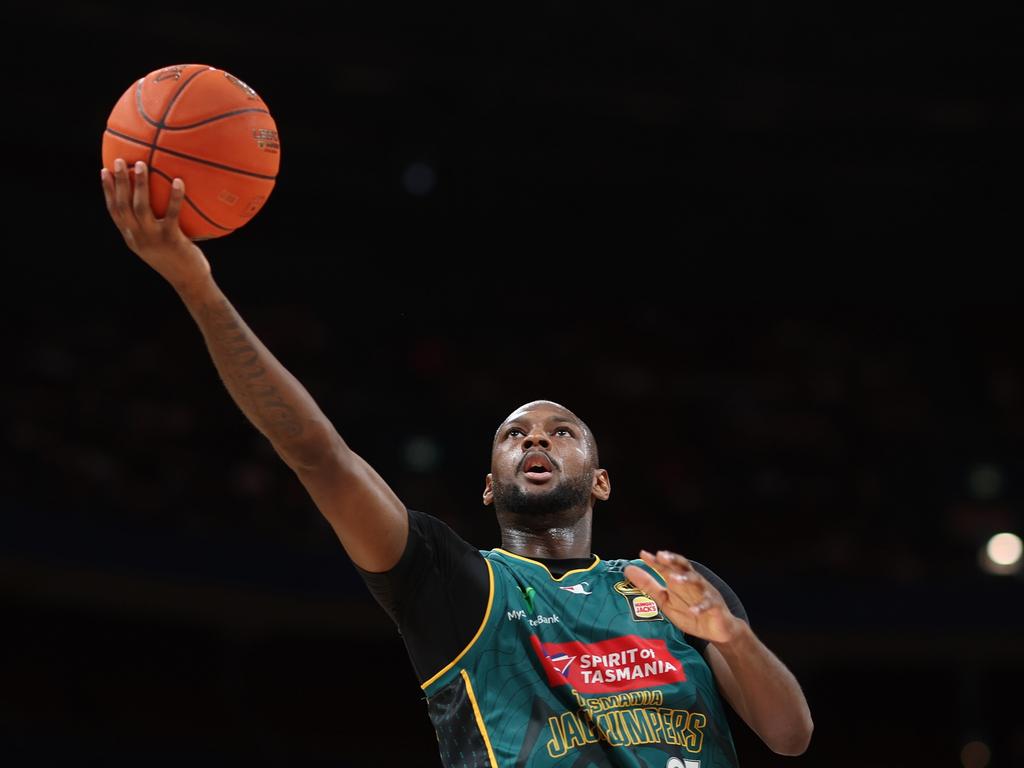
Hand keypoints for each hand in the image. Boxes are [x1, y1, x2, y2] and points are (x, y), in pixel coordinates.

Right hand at [101, 158, 210, 294]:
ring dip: (139, 184)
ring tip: (141, 164)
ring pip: (140, 207)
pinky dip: (175, 196)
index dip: (107, 191)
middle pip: (122, 205)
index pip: (114, 211)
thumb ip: (152, 227)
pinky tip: (178, 181)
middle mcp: (138, 238)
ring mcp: (153, 239)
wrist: (190, 282)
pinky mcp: (171, 239)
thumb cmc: (178, 261)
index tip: (103, 171)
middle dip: (118, 182)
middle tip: (119, 161)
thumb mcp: (158, 245)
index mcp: (132, 238)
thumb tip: (158, 202)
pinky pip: (172, 214)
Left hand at [624, 550, 745, 644]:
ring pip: (697, 581)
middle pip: (683, 567)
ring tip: (673, 579)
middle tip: (661, 555)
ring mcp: (705, 593)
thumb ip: (649, 586)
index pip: (667, 566)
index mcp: (680, 580)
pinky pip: (708, 604)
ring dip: (685, 579)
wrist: (717, 630)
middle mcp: (693, 582)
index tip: (643, 554)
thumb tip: (628, 570)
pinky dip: (700, 607)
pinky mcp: (715, 607)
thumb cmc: (690, 611)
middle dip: (673, 560)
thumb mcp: (666, 601)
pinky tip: (693, 610)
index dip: (656, 560)